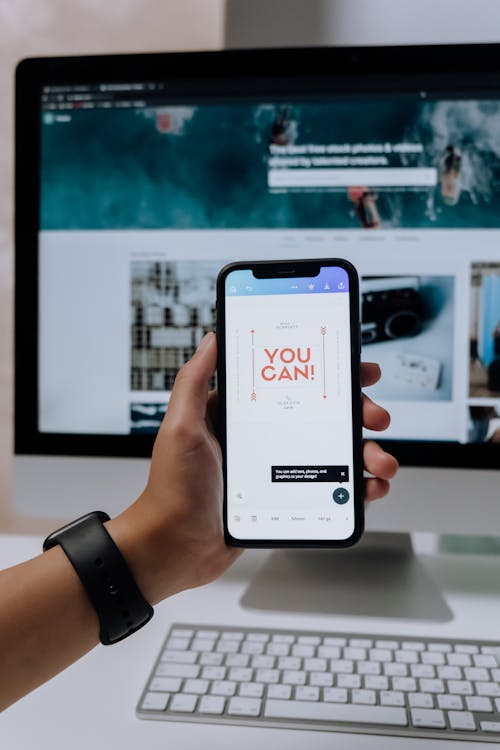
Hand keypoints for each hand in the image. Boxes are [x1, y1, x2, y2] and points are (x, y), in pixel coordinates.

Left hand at [109, 333, 397, 604]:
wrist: (176, 546)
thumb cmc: (173, 489)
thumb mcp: (181, 426)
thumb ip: (194, 381)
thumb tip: (211, 338)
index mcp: (243, 414)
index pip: (293, 382)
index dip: (329, 373)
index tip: (357, 369)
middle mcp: (265, 436)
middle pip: (325, 414)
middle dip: (359, 412)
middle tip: (375, 417)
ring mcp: (279, 467)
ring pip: (335, 451)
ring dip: (366, 451)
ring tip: (380, 462)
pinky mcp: (288, 496)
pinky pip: (331, 486)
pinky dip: (357, 486)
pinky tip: (369, 488)